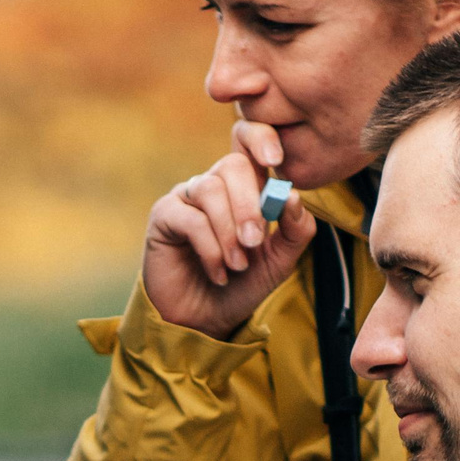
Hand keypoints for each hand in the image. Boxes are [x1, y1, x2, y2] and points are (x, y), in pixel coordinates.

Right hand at [143, 120, 314, 340]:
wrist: (206, 322)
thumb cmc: (242, 286)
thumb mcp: (279, 261)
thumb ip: (295, 230)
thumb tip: (292, 196)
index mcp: (244, 187)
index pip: (248, 141)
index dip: (260, 138)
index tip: (275, 160)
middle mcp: (214, 186)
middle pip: (231, 165)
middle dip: (248, 204)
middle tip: (255, 242)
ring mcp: (187, 198)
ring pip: (209, 189)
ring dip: (229, 232)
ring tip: (237, 265)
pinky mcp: (164, 216)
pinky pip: (190, 218)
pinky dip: (210, 249)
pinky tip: (218, 273)